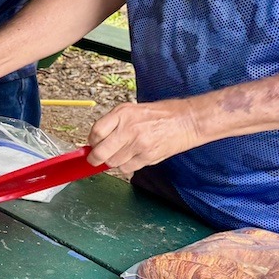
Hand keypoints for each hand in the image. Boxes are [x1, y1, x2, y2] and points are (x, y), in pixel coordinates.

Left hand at [86, 99, 202, 175]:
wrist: (186, 120)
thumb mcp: (132, 110)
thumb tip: (96, 140)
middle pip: (101, 152)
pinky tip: (132, 157)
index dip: (91, 141)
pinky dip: (126, 166)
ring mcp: (138, 144)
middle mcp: (129, 129)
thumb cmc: (160, 114)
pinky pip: (127, 168)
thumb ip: (113, 123)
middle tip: (95, 159)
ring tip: (120, 154)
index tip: (92, 144)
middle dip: (95, 158)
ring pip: (113, 163)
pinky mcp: (148, 157)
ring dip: (112, 162)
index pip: (96, 132)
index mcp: (123, 114)